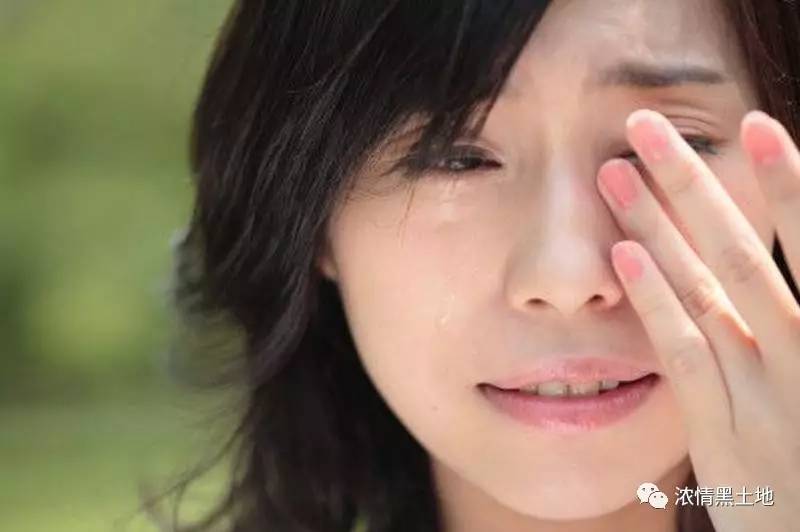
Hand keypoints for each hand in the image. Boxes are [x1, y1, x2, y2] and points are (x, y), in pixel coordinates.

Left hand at [596, 109, 799, 531]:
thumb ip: (798, 320)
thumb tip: (768, 255)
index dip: (786, 184)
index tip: (751, 126)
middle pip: (746, 254)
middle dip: (694, 185)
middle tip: (646, 126)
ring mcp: (767, 401)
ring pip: (710, 294)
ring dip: (658, 226)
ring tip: (616, 170)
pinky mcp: (724, 439)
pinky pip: (687, 359)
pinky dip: (658, 303)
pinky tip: (623, 254)